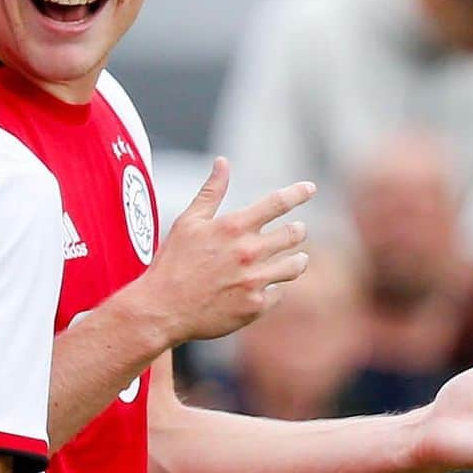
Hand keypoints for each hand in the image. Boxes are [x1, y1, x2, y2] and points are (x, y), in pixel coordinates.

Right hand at [141, 157, 313, 346]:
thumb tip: (223, 161)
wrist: (162, 310)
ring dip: (297, 259)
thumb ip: (211, 192)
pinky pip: (279, 293)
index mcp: (234, 227)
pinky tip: (266, 286)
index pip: (278, 203)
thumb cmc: (172, 264)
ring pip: (295, 265)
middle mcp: (249, 252)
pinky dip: (274, 288)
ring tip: (296, 259)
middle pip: (293, 234)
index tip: (310, 188)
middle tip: (297, 231)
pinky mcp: (256, 306)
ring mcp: (254, 280)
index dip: (298, 193)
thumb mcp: (188, 222)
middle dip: (297, 230)